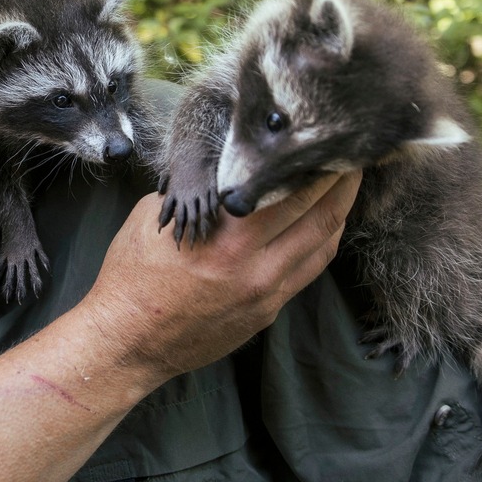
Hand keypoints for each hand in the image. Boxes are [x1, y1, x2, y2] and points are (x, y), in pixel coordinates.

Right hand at [81, 171, 360, 383]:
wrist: (127, 340)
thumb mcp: (158, 216)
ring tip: (346, 185)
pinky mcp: (267, 313)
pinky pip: (307, 271)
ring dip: (339, 212)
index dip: (319, 165)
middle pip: (321, 217)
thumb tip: (226, 162)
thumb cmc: (133, 274)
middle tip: (354, 155)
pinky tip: (322, 223)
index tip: (329, 141)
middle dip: (342, 182)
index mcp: (228, 238)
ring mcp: (266, 295)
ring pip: (323, 247)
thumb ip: (199, 190)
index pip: (293, 192)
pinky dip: (320, 242)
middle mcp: (256, 268)